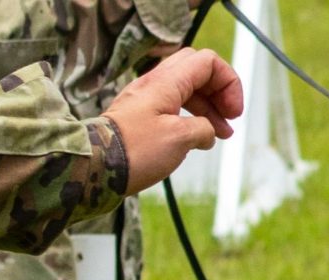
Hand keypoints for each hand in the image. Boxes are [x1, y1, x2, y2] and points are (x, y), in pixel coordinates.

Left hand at [103, 47, 242, 193]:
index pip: (208, 62)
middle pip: (197, 71)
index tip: (234, 112)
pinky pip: (171, 106)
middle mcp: (154, 84)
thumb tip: (208, 132)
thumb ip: (203, 128)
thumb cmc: (135, 151)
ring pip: (185, 90)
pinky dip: (190, 118)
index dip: (228, 83)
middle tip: (229, 118)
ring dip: (207, 108)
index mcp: (166, 82)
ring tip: (221, 134)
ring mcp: (145, 99)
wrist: (94, 167)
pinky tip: (198, 138)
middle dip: (218, 92)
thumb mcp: (180, 138)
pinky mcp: (139, 116)